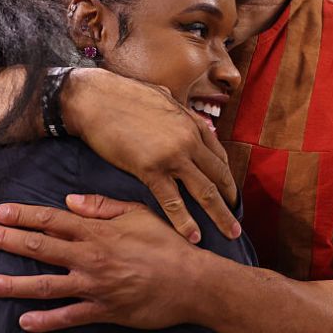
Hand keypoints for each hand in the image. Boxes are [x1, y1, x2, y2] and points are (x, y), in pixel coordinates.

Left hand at [0, 194, 209, 331]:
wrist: (192, 282)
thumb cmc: (167, 244)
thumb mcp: (138, 213)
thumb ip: (102, 206)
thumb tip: (70, 200)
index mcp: (97, 231)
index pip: (51, 220)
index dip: (22, 215)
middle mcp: (90, 257)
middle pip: (39, 247)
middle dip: (6, 241)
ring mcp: (94, 286)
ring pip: (46, 285)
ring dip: (13, 285)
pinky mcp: (103, 311)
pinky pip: (69, 317)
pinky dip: (46, 321)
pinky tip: (23, 322)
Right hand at [63, 68, 239, 242]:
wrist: (95, 98)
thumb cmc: (123, 96)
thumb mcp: (163, 99)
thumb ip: (179, 114)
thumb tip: (188, 119)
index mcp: (192, 124)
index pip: (219, 157)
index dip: (227, 179)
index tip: (230, 195)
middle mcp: (189, 140)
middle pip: (220, 176)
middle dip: (231, 201)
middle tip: (237, 221)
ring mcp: (172, 155)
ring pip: (205, 192)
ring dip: (220, 216)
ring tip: (231, 234)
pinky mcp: (150, 169)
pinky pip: (173, 201)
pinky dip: (185, 221)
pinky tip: (193, 236)